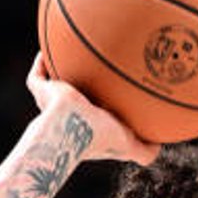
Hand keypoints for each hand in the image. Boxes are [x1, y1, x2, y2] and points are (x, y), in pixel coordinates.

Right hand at [25, 53, 158, 165]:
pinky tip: (51, 46)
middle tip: (92, 69)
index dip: (101, 105)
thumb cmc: (100, 137)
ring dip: (59, 70)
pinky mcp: (41, 92)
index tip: (110, 91)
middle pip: (74, 96)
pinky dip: (41, 62)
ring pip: (53, 83)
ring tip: (70, 52)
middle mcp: (68, 114)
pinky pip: (37, 75)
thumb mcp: (128, 145)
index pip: (93, 114)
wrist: (72, 126)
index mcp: (87, 125)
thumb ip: (145, 150)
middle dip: (81, 85)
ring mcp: (52, 103)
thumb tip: (160, 147)